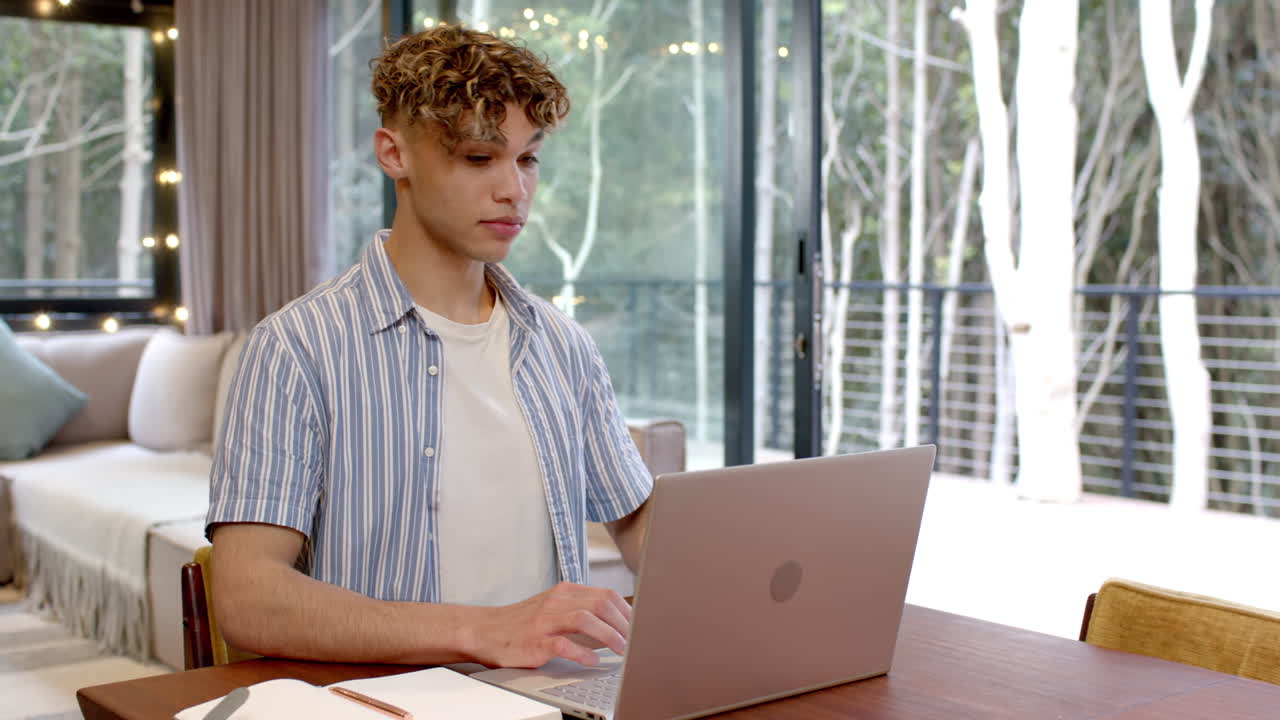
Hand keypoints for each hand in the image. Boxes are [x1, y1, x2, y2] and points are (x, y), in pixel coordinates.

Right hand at [463, 582, 630, 667]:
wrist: (486, 631)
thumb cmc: (523, 622)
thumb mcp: (553, 606)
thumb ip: (580, 608)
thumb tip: (615, 620)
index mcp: (564, 592)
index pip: (605, 595)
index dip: (627, 611)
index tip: (638, 626)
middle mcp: (557, 602)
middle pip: (601, 603)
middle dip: (623, 623)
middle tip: (635, 640)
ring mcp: (546, 621)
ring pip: (586, 620)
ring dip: (609, 636)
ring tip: (622, 650)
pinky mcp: (536, 641)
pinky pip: (565, 645)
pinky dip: (583, 654)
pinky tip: (593, 661)